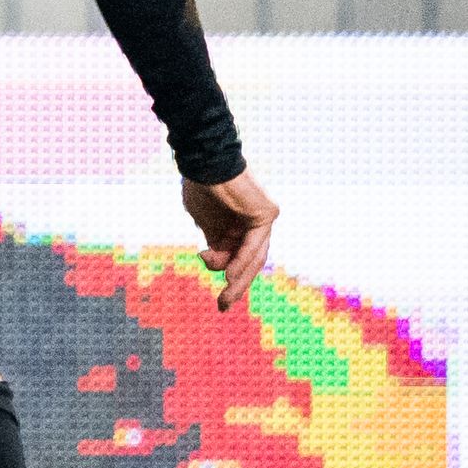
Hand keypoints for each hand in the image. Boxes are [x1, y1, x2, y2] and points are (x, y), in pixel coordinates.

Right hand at [183, 168, 279, 312]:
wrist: (206, 162)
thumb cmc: (200, 186)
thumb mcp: (203, 222)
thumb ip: (212, 243)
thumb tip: (213, 263)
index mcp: (237, 225)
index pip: (238, 258)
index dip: (229, 279)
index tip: (220, 300)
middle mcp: (253, 223)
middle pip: (249, 262)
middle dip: (236, 286)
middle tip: (223, 306)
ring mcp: (262, 218)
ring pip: (254, 257)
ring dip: (239, 279)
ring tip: (226, 297)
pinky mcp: (267, 214)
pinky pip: (254, 245)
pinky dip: (242, 262)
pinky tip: (229, 276)